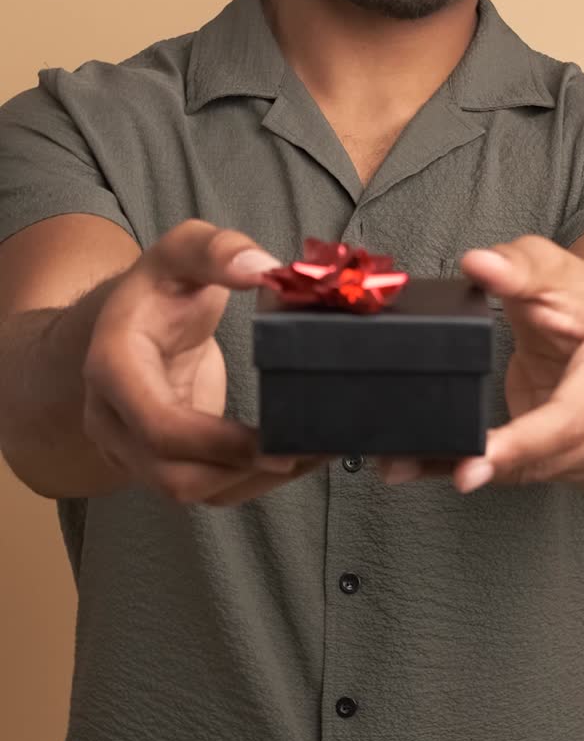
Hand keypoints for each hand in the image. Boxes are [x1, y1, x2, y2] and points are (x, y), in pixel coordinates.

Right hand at [82, 220, 326, 504]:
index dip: (219, 445)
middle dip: (246, 472)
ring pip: (194, 492)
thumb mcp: (183, 248)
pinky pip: (208, 488)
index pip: (158, 427)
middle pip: (175, 476)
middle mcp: (112, 418)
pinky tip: (297, 456)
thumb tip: (263, 269)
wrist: (133, 320)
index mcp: (112, 366)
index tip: (276, 443)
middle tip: (310, 449)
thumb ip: (218, 250)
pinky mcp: (164, 462)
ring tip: (315, 452)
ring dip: (257, 480)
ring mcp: (133, 448)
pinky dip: (255, 479)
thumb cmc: (160, 285)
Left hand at [377, 235, 583, 492]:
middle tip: (447, 471)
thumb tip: (478, 263)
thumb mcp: (553, 268)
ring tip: (408, 464)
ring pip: (531, 472)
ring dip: (471, 469)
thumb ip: (517, 265)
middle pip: (551, 456)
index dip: (524, 441)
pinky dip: (475, 468)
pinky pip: (521, 471)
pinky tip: (433, 465)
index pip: (571, 417)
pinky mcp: (568, 459)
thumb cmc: (583, 301)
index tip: (480, 454)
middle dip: (494, 466)